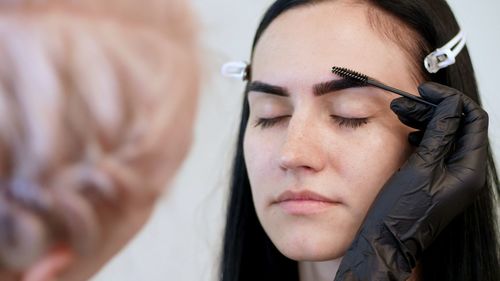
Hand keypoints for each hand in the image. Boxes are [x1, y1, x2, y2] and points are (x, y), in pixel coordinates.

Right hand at [333, 82, 488, 280]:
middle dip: (433, 109)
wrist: (387, 239)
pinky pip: (437, 149)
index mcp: (469, 169)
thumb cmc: (402, 212)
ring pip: (445, 136)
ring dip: (426, 120)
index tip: (426, 91)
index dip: (451, 100)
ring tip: (401, 113)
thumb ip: (439, 133)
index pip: (473, 120)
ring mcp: (451, 176)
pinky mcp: (437, 179)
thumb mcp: (421, 166)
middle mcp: (465, 172)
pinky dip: (424, 135)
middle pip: (458, 126)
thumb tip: (450, 105)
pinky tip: (409, 133)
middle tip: (406, 102)